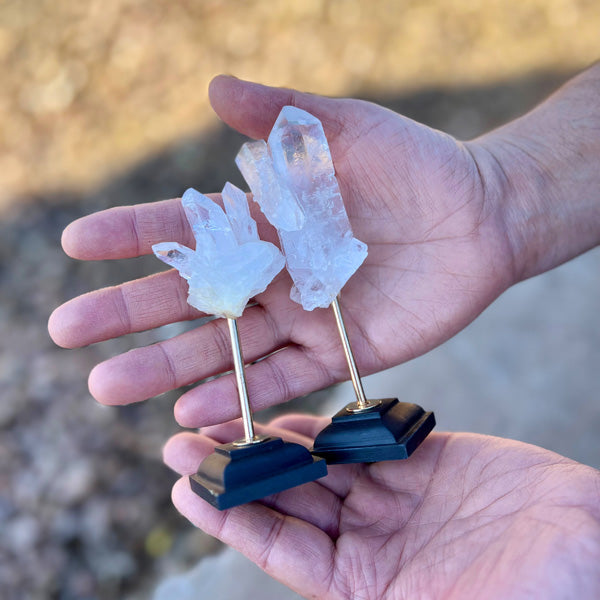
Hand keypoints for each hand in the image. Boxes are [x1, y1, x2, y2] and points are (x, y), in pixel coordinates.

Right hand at [48, 76, 515, 424]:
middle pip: (188, 298)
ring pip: (223, 350)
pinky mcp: (337, 352)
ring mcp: (299, 318)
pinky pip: (281, 380)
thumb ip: (281, 116)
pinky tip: (190, 413)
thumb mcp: (343, 129)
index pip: (183, 228)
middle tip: (67, 331)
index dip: (128, 235)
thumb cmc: (416, 165)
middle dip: (126, 314)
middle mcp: (271, 274)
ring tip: (108, 387)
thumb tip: (213, 87)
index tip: (73, 243)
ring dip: (166, 368)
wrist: (480, 217)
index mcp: (264, 221)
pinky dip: (238, 396)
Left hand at [164, 414, 599, 598]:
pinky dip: (327, 423)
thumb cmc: (538, 599)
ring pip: (318, 462)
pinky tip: (290, 410)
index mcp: (367, 588)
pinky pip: (363, 436)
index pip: (281, 548)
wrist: (597, 551)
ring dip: (270, 441)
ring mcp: (395, 495)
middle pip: (289, 498)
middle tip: (182, 443)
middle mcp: (371, 539)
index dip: (232, 517)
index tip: (185, 490)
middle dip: (236, 470)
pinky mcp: (422, 458)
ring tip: (223, 419)